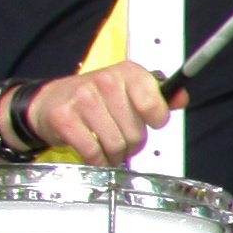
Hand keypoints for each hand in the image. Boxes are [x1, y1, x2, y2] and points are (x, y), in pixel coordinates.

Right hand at [29, 62, 174, 169]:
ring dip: (115, 155)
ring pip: (115, 144)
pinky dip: (97, 160)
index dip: (156, 121)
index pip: (154, 104)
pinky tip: (95, 154)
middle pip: (135, 132)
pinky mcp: (65, 118)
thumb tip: (181, 98)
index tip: (150, 123)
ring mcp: (83, 98)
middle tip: (123, 139)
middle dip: (132, 144)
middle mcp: (106, 81)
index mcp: (128, 72)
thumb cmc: (96, 99)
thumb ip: (159, 97)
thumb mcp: (129, 91)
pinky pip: (93, 152)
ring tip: (109, 147)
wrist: (50, 102)